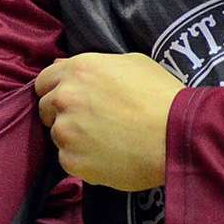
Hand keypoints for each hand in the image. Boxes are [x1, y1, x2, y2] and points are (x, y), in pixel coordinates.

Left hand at [34, 52, 181, 190]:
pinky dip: (83, 160)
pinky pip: (67, 159)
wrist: (178, 136)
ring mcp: (65, 131)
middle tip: (91, 122)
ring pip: (57, 134)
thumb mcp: (132, 63)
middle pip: (46, 107)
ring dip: (74, 137)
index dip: (55, 89)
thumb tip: (65, 67)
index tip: (70, 100)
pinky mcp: (71, 160)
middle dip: (62, 113)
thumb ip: (94, 65)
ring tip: (105, 140)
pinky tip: (108, 156)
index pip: (44, 80)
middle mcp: (64, 98)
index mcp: (77, 70)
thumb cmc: (162, 96)